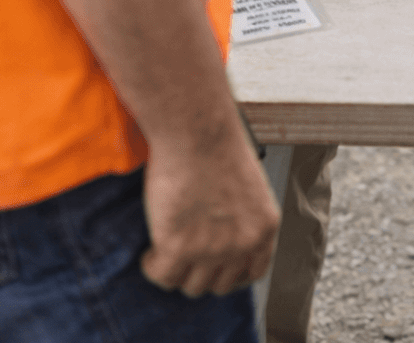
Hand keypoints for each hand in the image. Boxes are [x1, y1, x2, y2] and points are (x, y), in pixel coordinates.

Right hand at [141, 120, 280, 297]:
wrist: (196, 129)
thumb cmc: (217, 142)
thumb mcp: (245, 182)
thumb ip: (239, 215)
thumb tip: (219, 235)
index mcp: (263, 227)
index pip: (253, 272)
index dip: (231, 273)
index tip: (215, 268)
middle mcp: (243, 244)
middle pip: (218, 284)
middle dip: (201, 272)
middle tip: (185, 256)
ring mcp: (211, 250)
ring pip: (190, 285)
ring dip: (178, 271)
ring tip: (165, 253)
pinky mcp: (178, 247)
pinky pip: (162, 275)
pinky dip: (153, 267)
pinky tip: (150, 253)